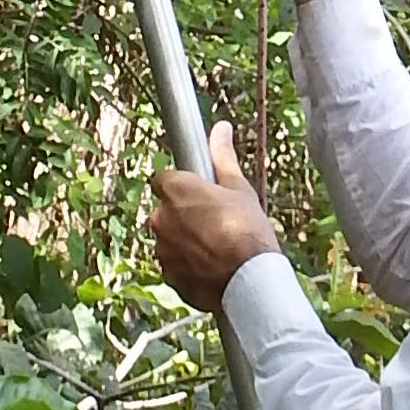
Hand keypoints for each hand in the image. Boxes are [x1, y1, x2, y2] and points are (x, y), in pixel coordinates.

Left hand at [151, 123, 283, 311]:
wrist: (249, 282)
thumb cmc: (247, 230)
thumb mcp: (239, 189)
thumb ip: (222, 156)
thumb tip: (221, 128)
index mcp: (176, 190)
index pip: (165, 179)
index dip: (185, 186)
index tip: (202, 193)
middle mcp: (160, 217)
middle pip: (167, 210)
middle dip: (184, 214)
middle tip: (216, 221)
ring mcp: (161, 248)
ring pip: (169, 237)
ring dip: (185, 240)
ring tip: (217, 247)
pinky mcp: (167, 274)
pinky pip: (174, 262)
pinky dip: (187, 263)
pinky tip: (212, 265)